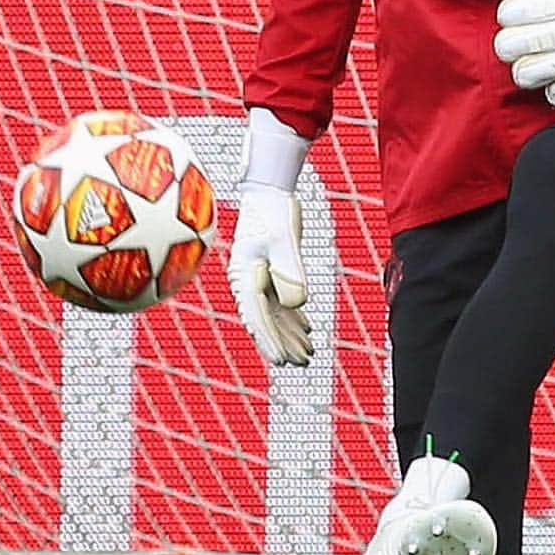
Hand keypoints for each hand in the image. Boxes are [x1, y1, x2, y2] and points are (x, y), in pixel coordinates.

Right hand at [228, 181, 312, 366]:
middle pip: (265, 320)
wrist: (269, 189)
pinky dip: (294, 316)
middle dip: (283, 343)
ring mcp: (259, 276)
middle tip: (302, 364)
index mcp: (244, 276)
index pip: (257, 316)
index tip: (282, 361)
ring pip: (275, 313)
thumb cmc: (274, 211)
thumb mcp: (283, 239)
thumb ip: (290, 271)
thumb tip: (298, 304)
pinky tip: (307, 330)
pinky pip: (281, 300)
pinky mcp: (272, 270)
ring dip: (290, 334)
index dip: (270, 340)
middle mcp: (248, 281)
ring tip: (309, 354)